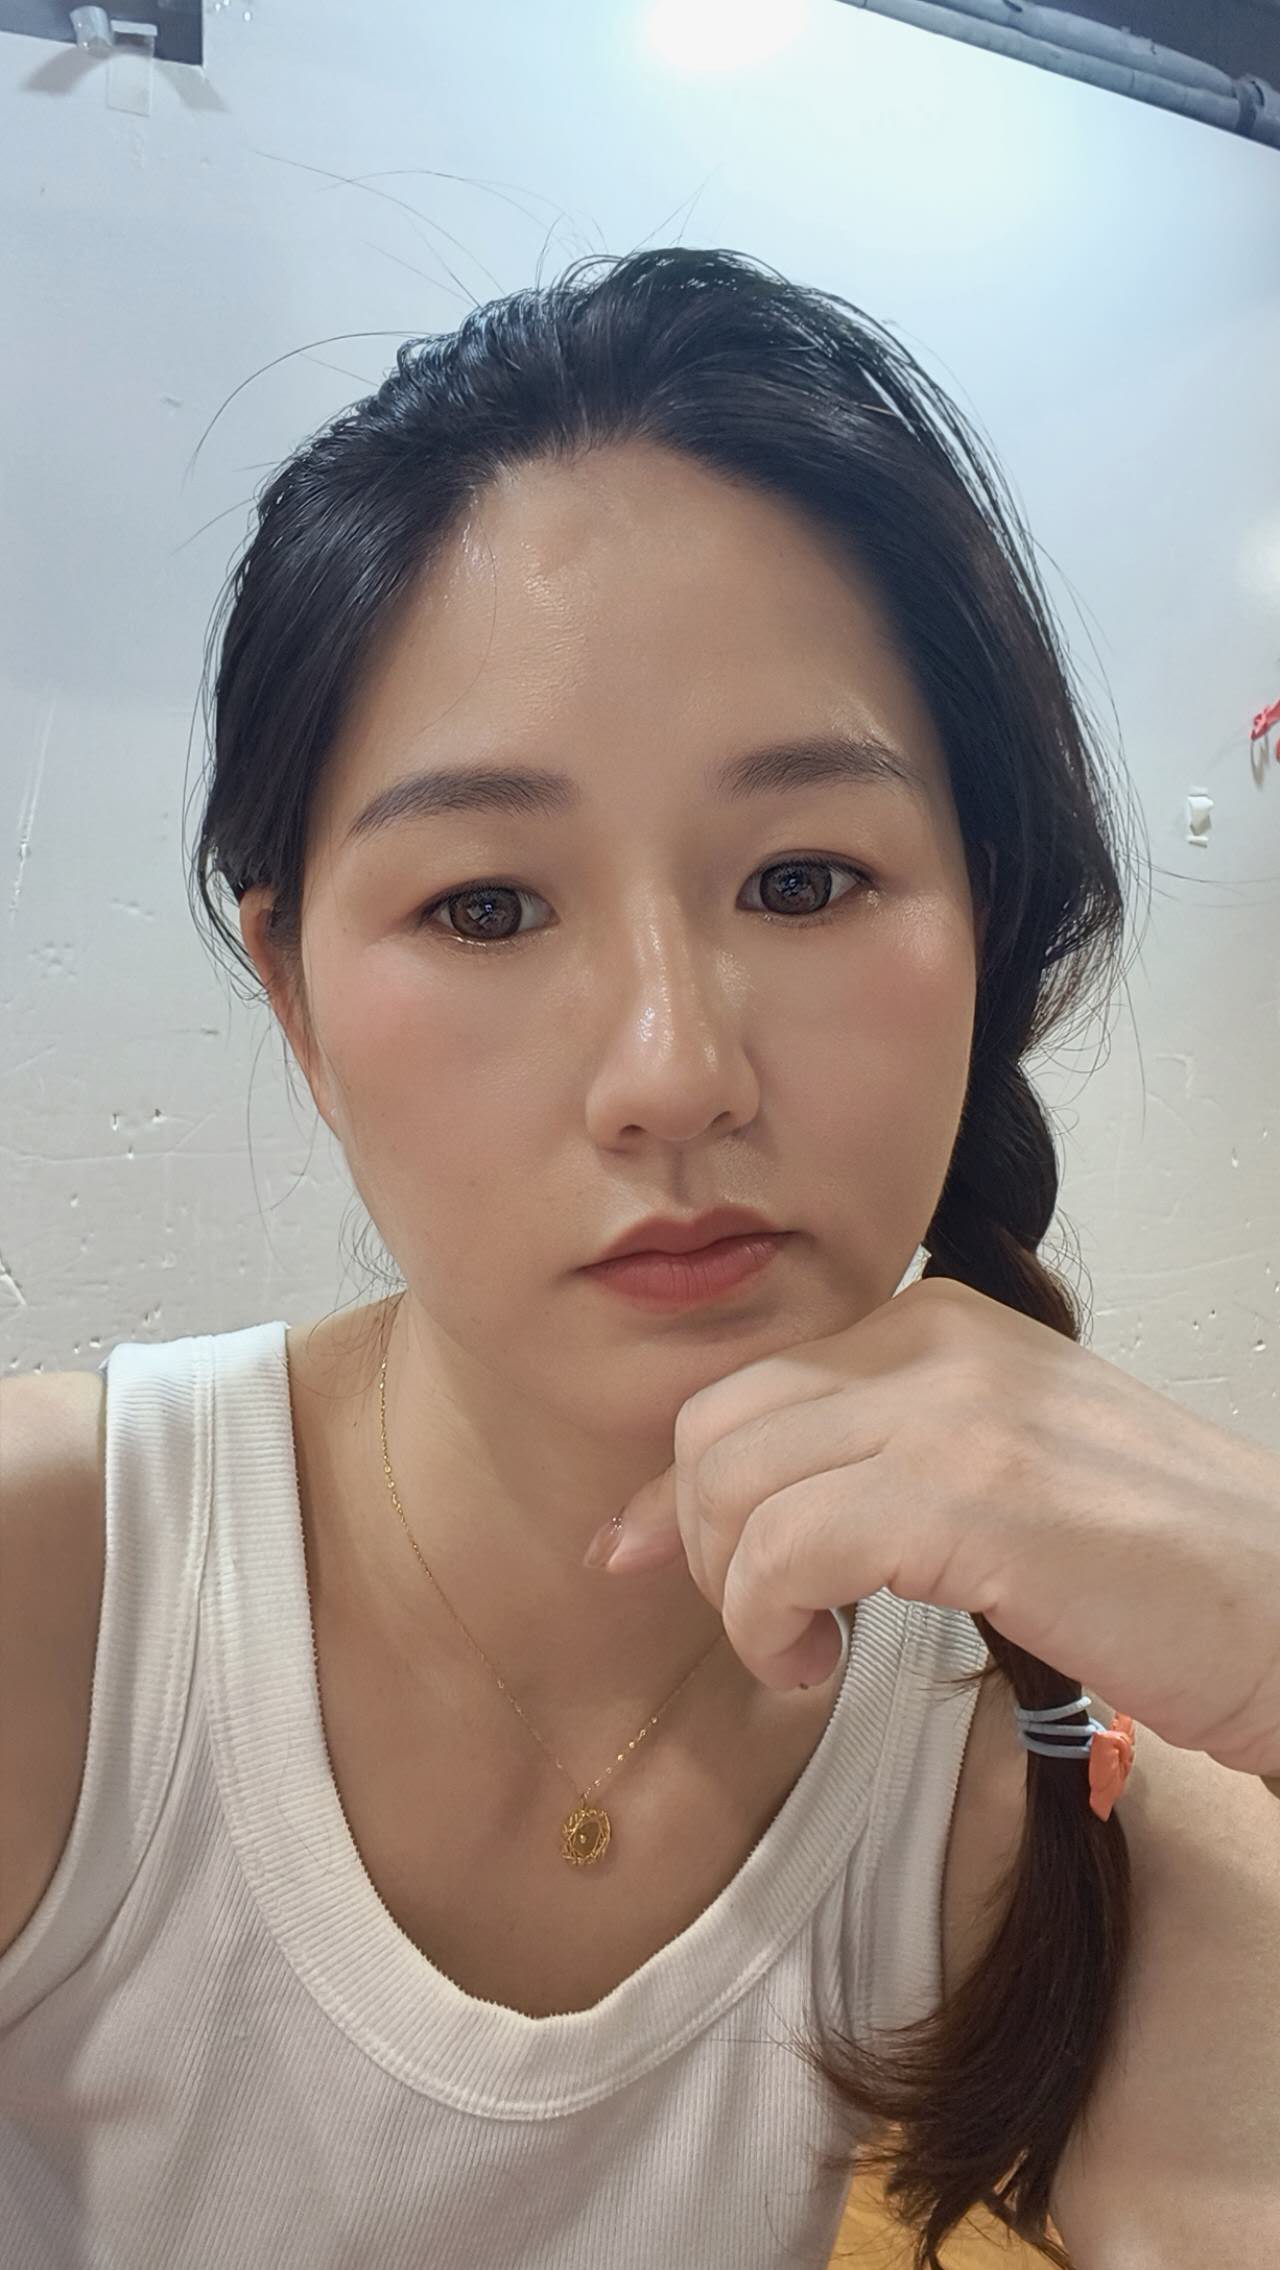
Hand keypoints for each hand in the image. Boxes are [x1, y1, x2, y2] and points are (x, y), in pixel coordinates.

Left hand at [587, 1278, 1279, 1777]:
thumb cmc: (1153, 1566)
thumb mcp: (993, 1477)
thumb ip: (863, 1468)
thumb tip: (683, 1519)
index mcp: (938, 1323)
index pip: (746, 1385)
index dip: (683, 1487)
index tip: (651, 1559)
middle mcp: (935, 1339)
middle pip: (717, 1425)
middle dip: (700, 1541)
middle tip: (767, 1625)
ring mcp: (953, 1410)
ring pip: (731, 1483)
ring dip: (735, 1595)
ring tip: (801, 1654)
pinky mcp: (970, 1495)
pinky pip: (784, 1547)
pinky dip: (769, 1622)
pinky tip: (821, 1665)